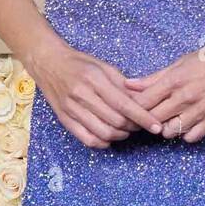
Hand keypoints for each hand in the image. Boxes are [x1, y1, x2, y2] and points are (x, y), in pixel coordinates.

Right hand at [30, 43, 165, 148]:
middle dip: (133, 127)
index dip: (142, 118)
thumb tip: (142, 101)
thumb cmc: (79, 63)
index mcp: (94, 79)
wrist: (48, 63)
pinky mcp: (65, 120)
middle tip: (140, 124)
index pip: (124, 104)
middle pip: (115, 121)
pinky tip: (109, 136)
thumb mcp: (103, 66)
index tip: (155, 126)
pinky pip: (87, 139)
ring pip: (103, 133)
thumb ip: (122, 84)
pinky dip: (103, 142)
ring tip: (126, 130)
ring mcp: (72, 109)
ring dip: (120, 136)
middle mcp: (82, 95)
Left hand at [122, 38, 204, 143]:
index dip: (134, 108)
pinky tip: (186, 123)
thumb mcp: (180, 62)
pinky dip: (185, 133)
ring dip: (165, 128)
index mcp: (175, 80)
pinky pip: (191, 137)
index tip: (133, 108)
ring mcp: (201, 110)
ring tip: (168, 119)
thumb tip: (128, 85)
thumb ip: (154, 77)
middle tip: (148, 117)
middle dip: (147, 120)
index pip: (143, 102)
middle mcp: (186, 97)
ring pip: (170, 131)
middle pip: (154, 119)